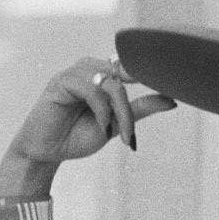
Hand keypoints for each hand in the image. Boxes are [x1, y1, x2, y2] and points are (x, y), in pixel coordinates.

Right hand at [0, 58, 176, 197]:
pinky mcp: (62, 81)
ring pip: (109, 82)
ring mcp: (75, 72)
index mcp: (102, 73)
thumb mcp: (116, 124)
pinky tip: (102, 126)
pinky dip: (102, 110)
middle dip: (129, 108)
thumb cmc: (76, 137)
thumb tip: (171, 99)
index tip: (168, 92)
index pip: (129, 67)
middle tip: (128, 136)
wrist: (46, 152)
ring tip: (116, 134)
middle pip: (122, 76)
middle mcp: (89, 67)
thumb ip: (139, 109)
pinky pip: (92, 89)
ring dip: (118, 111)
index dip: (146, 77)